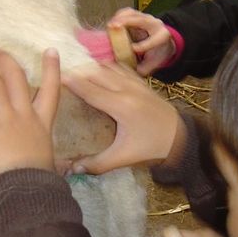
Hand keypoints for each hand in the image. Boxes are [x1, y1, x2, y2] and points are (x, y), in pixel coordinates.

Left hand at [0, 49, 60, 186]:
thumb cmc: (38, 180)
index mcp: (43, 124)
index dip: (51, 68)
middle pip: (17, 79)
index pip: (51, 90)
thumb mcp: (50, 163)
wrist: (23, 189)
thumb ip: (52, 159)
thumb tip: (63, 170)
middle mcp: (25, 116)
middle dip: (6, 62)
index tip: (50, 51)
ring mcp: (4, 119)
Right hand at [61, 60, 185, 173]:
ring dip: (92, 67)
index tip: (54, 76)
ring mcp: (136, 84)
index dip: (71, 82)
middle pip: (96, 74)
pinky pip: (122, 69)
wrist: (183, 139)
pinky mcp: (143, 84)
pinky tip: (100, 69)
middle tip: (61, 73)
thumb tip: (72, 169)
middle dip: (78, 72)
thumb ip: (97, 163)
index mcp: (120, 106)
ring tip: (77, 70)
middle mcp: (127, 90)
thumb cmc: (153, 148)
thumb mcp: (124, 158)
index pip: (89, 89)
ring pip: (109, 68)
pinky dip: (108, 67)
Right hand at [108, 7, 176, 75]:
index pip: (154, 40)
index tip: (133, 49)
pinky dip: (118, 16)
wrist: (164, 42)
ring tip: (110, 25)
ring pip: (133, 13)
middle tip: (113, 27)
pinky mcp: (137, 15)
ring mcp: (146, 17)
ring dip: (120, 17)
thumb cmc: (157, 53)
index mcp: (162, 37)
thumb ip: (143, 69)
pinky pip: (127, 12)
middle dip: (127, 22)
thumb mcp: (154, 63)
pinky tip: (112, 23)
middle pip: (143, 20)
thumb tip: (128, 72)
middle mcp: (155, 24)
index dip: (142, 45)